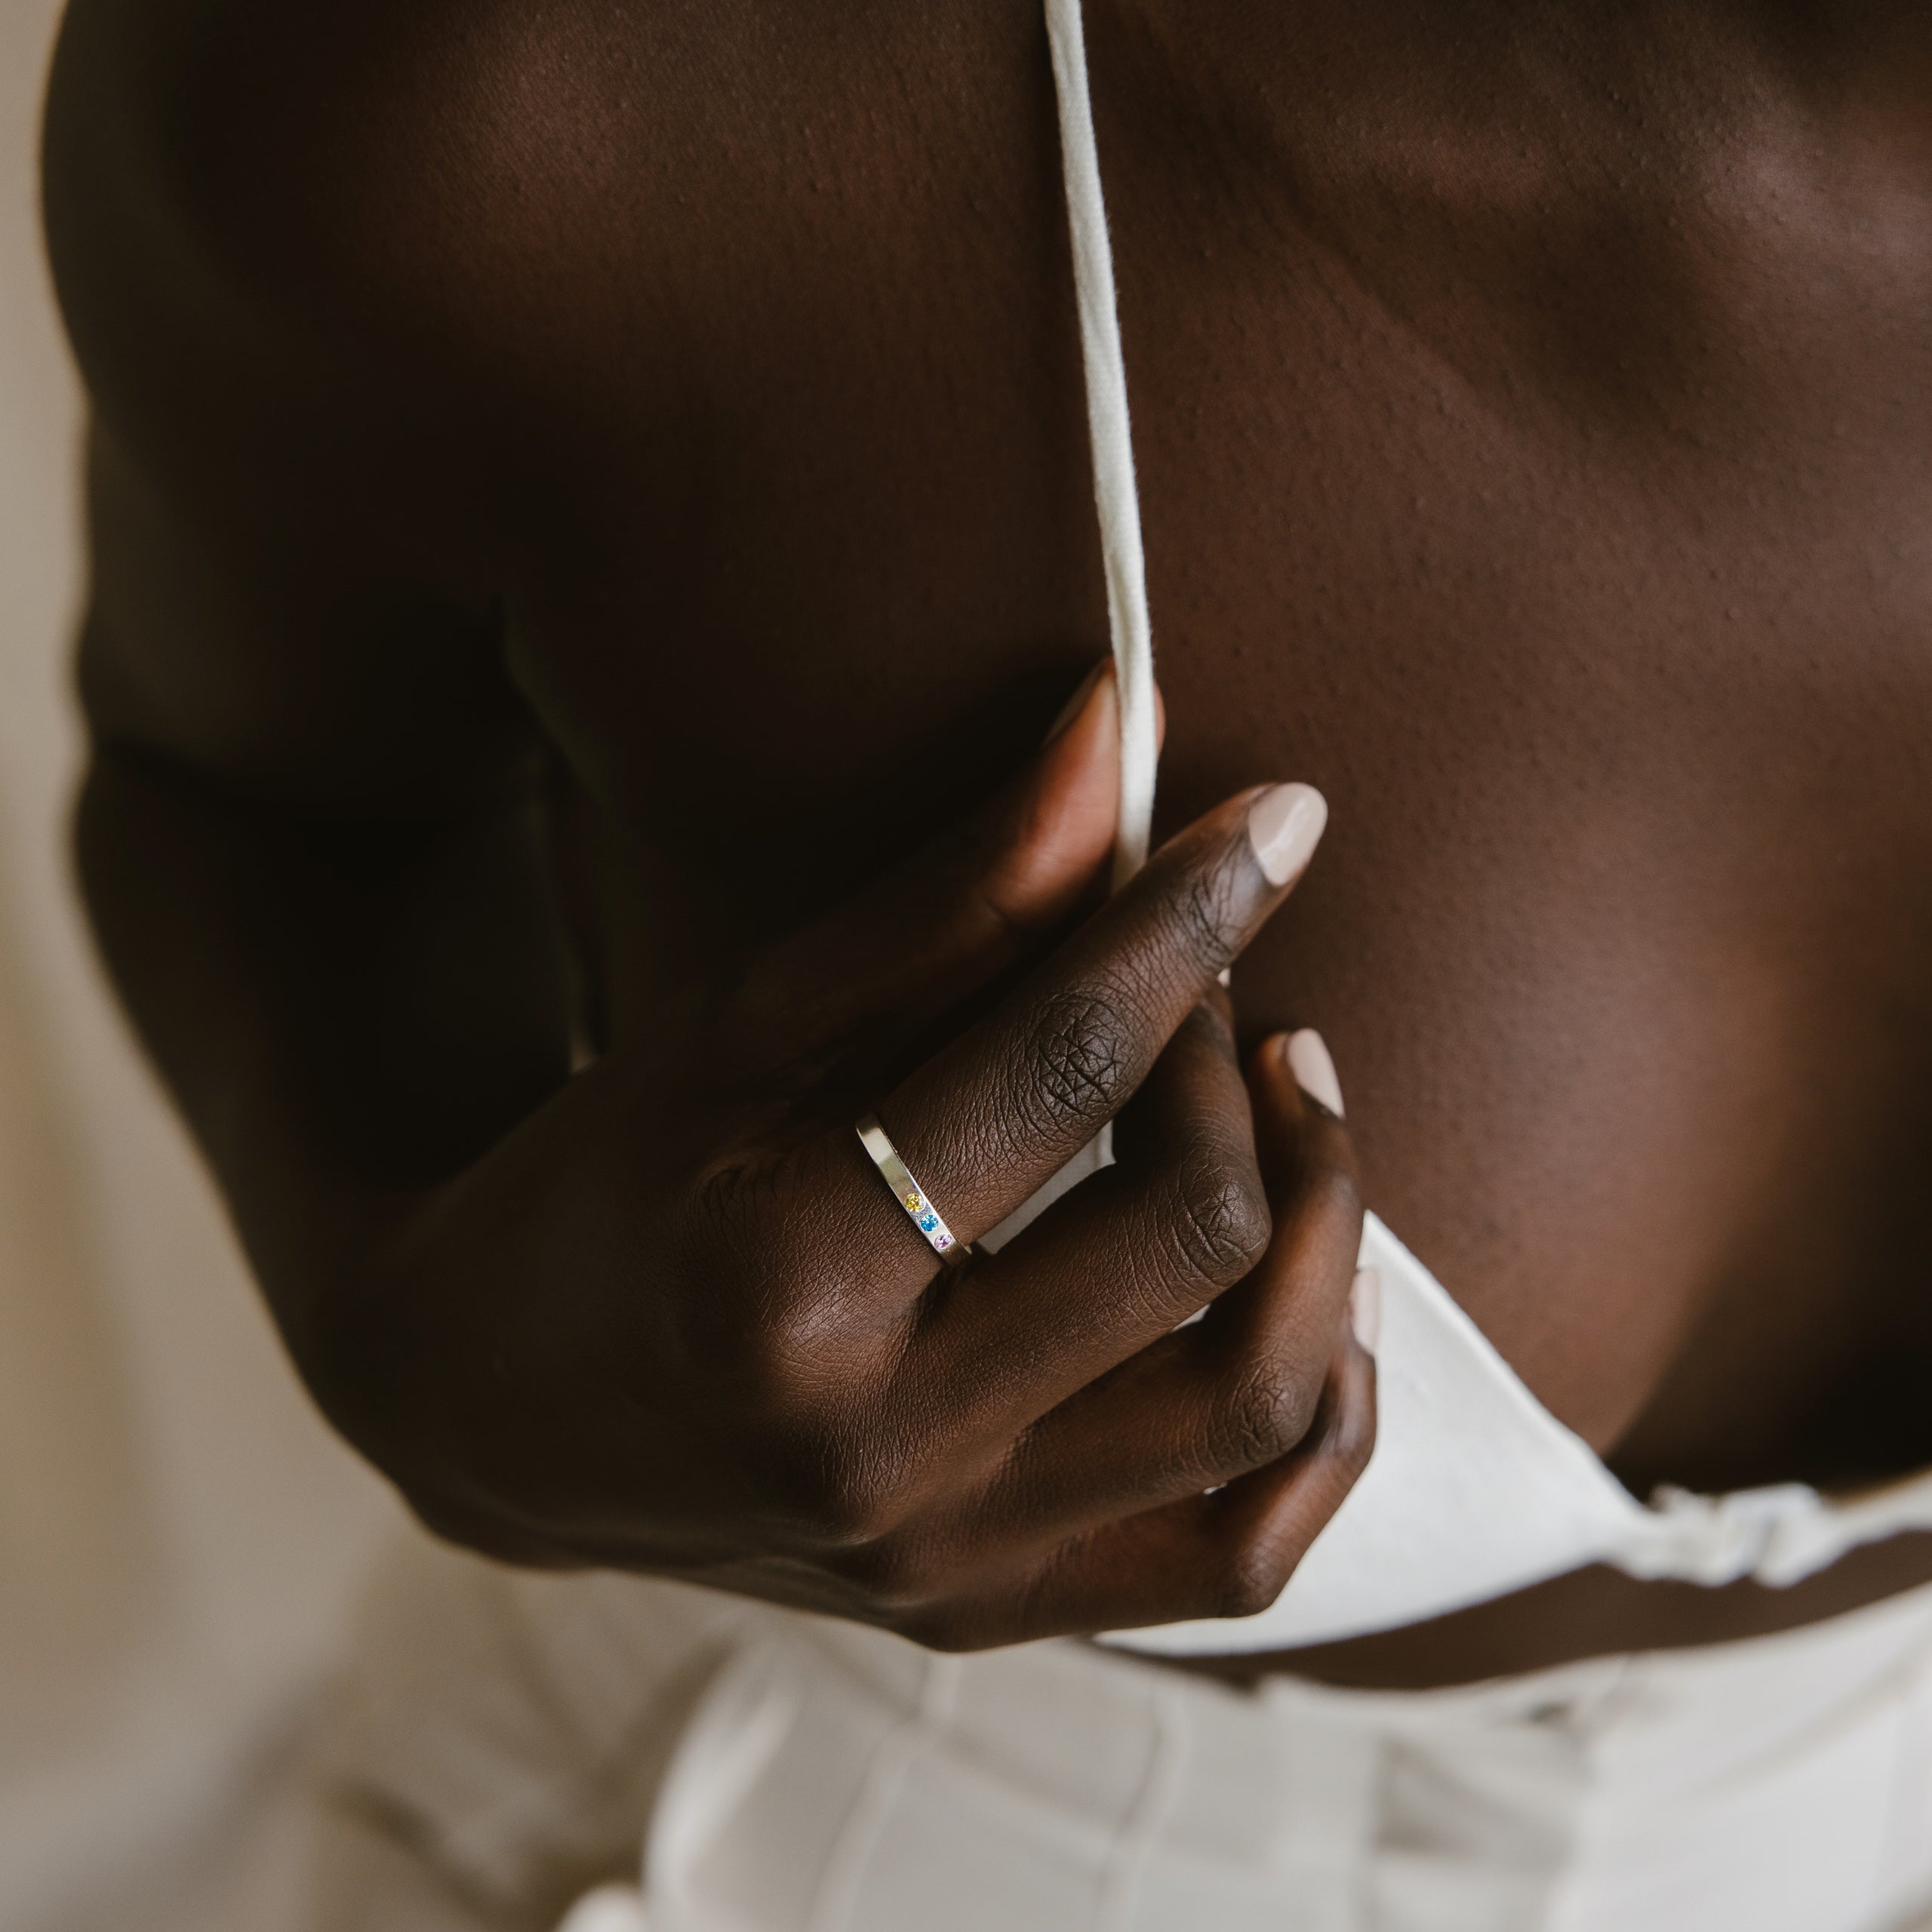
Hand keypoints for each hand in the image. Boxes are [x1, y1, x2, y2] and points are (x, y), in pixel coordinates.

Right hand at [324, 668, 1373, 1647]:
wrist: (502, 1412)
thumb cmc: (609, 1186)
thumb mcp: (740, 1028)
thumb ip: (942, 900)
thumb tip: (1120, 739)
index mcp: (776, 1285)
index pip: (1058, 1067)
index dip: (1185, 915)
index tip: (1275, 821)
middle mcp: (874, 1459)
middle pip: (1183, 1233)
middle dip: (1230, 1064)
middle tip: (1212, 984)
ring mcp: (947, 1565)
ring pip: (1256, 1403)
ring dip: (1321, 1220)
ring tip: (1290, 1109)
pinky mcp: (994, 1618)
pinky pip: (1246, 1554)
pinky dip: (1320, 1410)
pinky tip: (1305, 1288)